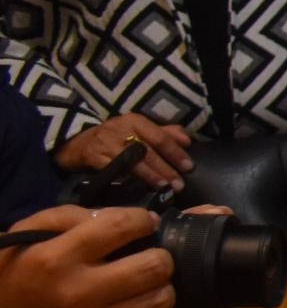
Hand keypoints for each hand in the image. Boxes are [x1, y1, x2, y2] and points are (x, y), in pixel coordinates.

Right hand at [0, 210, 178, 307]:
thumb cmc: (6, 284)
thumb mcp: (23, 241)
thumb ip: (68, 219)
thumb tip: (117, 217)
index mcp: (54, 259)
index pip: (122, 226)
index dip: (141, 220)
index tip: (143, 225)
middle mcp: (78, 294)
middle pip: (155, 266)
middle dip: (159, 258)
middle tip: (149, 260)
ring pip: (161, 303)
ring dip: (161, 291)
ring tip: (147, 289)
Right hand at [49, 119, 188, 190]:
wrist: (76, 141)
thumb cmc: (114, 136)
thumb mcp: (137, 129)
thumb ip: (163, 133)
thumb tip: (187, 140)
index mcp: (136, 120)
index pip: (160, 137)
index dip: (176, 152)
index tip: (189, 167)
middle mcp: (121, 128)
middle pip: (148, 151)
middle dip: (166, 169)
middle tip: (179, 184)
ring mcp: (106, 142)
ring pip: (132, 161)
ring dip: (150, 176)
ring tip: (164, 187)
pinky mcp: (93, 156)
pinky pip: (113, 169)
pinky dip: (127, 178)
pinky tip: (138, 187)